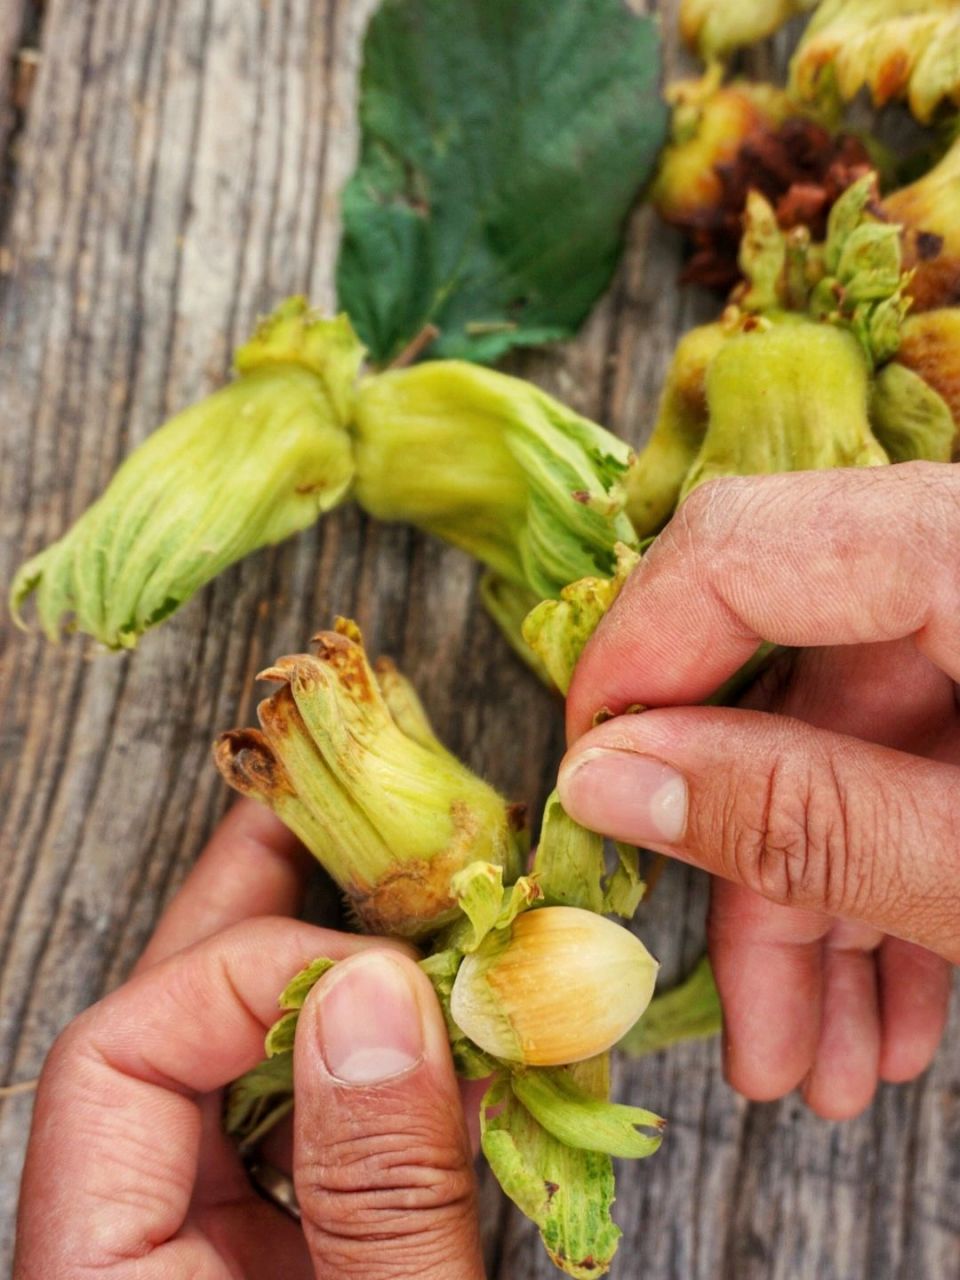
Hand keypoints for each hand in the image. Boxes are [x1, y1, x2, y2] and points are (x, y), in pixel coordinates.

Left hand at [14, 801, 484, 1278]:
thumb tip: (381, 993)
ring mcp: (198, 1264)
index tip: (382, 964)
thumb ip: (378, 1192)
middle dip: (258, 917)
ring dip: (332, 990)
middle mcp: (129, 1257)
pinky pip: (304, 1141)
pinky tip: (444, 1041)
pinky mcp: (265, 1273)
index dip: (246, 971)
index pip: (119, 1056)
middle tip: (332, 821)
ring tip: (404, 912)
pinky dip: (377, 1080)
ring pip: (235, 1080)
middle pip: (164, 1036)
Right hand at [558, 462, 957, 1118]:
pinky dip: (898, 880)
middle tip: (721, 1002)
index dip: (632, 671)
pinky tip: (894, 1013)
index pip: (732, 552)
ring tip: (820, 1065)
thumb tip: (604, 781)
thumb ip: (794, 815)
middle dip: (748, 863)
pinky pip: (927, 761)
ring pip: (855, 742)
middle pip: (789, 677)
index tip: (585, 797)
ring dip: (823, 909)